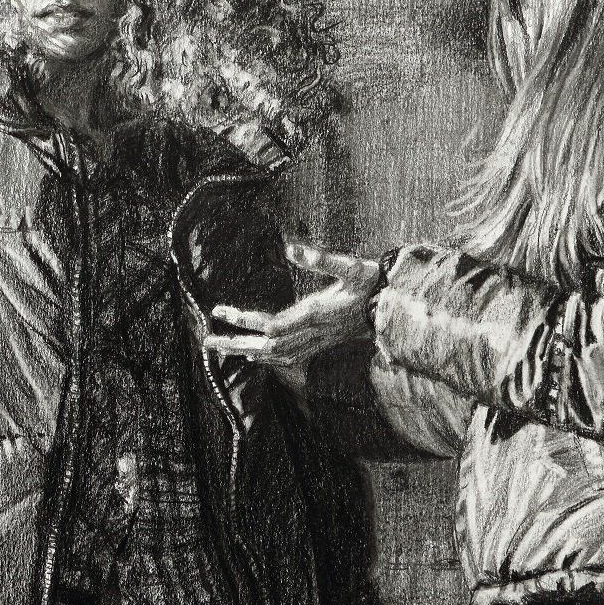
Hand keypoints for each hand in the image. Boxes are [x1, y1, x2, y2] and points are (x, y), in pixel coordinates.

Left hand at [204, 243, 381, 369]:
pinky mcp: (322, 343)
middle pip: (267, 345)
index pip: (271, 324)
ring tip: (221, 348)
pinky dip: (269, 358)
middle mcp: (313, 332)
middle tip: (207, 341)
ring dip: (247, 351)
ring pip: (276, 354)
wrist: (396, 306)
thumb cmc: (374, 282)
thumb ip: (322, 258)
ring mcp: (318, 341)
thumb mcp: (351, 265)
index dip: (244, 319)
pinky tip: (256, 356)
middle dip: (235, 343)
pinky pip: (290, 358)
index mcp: (315, 314)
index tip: (220, 311)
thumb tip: (290, 246)